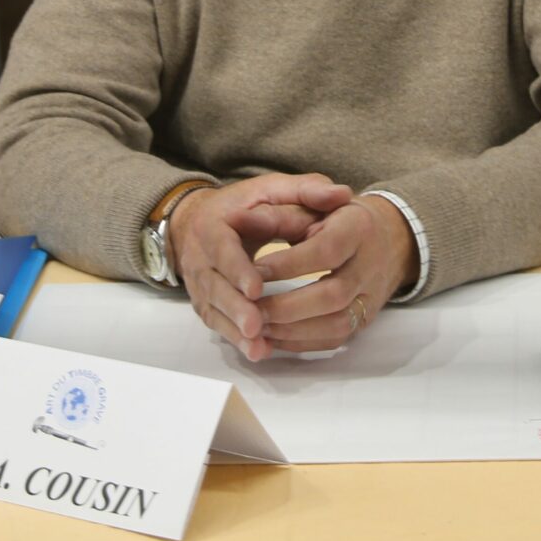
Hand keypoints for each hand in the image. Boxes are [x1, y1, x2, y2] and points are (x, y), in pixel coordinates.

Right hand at [170, 172, 351, 360]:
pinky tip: (258, 351)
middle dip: (235, 308)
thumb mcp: (273, 189)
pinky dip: (235, 339)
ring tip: (259, 346)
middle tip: (256, 325)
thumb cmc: (247, 205)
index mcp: (214, 224)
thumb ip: (306, 191)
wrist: (201, 220)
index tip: (256, 288)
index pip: (222, 249)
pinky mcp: (205, 302)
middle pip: (214, 286)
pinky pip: (217, 323)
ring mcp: (199, 283)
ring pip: (214, 309)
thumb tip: (341, 194)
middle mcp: (199, 256)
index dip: (237, 270)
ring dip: (234, 330)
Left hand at [253, 194, 419, 352]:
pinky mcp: (364, 320)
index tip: (254, 271)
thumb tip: (236, 217)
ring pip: (336, 324)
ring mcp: (370, 297)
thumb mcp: (311, 203)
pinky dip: (300, 342)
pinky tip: (272, 336)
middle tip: (250, 307)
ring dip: (291, 329)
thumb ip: (277, 212)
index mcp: (358, 227)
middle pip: (333, 295)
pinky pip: (334, 340)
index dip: (289, 264)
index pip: (326, 250)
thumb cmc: (336, 216)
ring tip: (257, 324)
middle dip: (287, 305)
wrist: (385, 238)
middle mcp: (370, 265)